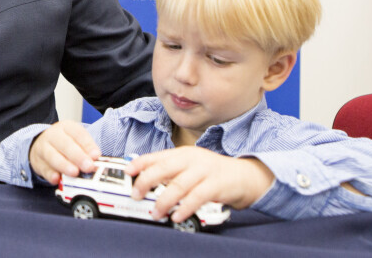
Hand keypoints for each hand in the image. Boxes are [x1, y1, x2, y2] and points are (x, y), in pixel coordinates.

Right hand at [28, 121, 100, 184]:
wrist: (42, 144)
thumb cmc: (65, 144)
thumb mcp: (77, 141)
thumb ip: (86, 149)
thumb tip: (95, 160)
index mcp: (66, 127)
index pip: (78, 133)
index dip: (88, 145)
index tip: (96, 156)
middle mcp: (53, 135)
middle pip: (65, 144)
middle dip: (78, 156)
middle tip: (88, 166)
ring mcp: (43, 148)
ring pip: (52, 155)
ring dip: (64, 165)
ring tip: (74, 173)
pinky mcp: (37, 162)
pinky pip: (43, 168)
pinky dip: (50, 174)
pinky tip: (57, 179)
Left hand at [125, 146, 273, 222]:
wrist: (243, 176)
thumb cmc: (211, 173)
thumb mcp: (189, 167)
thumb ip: (170, 172)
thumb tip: (144, 181)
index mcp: (182, 154)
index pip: (156, 156)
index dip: (140, 163)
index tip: (127, 171)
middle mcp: (191, 159)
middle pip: (164, 168)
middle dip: (146, 181)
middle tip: (136, 195)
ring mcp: (204, 171)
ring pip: (179, 184)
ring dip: (164, 200)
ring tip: (155, 212)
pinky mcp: (216, 184)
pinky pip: (197, 197)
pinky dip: (185, 207)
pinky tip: (176, 216)